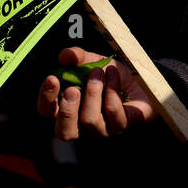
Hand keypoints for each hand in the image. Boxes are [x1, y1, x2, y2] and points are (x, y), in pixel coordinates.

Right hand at [36, 47, 155, 139]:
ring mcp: (103, 128)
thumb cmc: (112, 75)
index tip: (52, 78)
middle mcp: (83, 123)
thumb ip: (77, 57)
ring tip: (100, 72)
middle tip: (73, 89)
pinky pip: (113, 112)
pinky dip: (112, 89)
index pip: (48, 111)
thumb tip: (64, 55)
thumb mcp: (93, 61)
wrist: (141, 79)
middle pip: (64, 132)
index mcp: (69, 107)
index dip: (46, 98)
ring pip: (89, 120)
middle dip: (66, 111)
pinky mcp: (122, 125)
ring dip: (93, 92)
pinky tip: (114, 74)